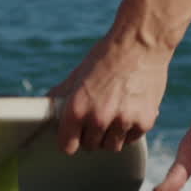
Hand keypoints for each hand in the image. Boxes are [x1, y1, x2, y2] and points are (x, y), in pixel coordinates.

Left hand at [48, 35, 170, 154]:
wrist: (141, 42)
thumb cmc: (107, 56)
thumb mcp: (78, 74)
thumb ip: (62, 95)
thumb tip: (46, 107)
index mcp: (77, 108)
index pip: (67, 147)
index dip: (69, 141)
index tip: (73, 137)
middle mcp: (99, 118)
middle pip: (90, 147)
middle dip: (91, 136)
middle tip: (97, 118)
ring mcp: (123, 122)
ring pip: (112, 147)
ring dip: (111, 136)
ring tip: (114, 114)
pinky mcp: (144, 122)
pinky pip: (132, 139)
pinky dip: (130, 130)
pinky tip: (129, 110)